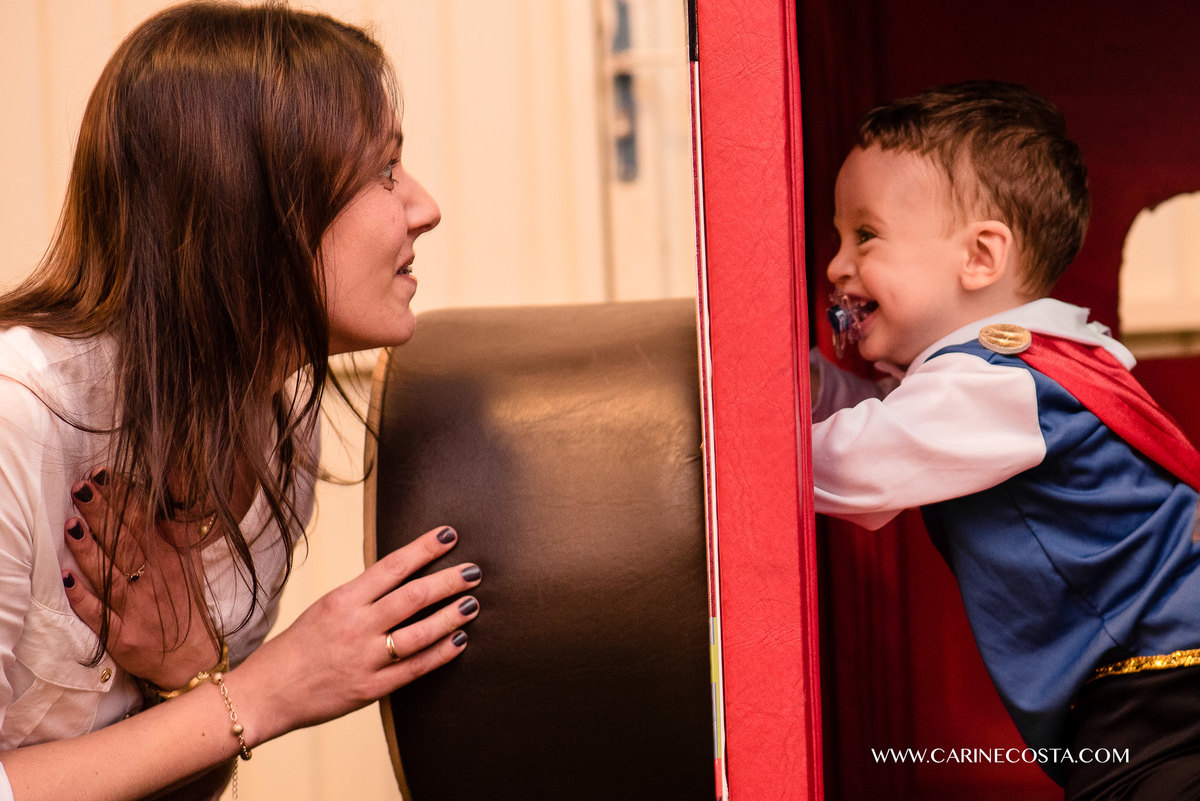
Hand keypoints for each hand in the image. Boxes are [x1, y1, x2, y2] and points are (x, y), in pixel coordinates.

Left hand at [62, 468, 220, 688]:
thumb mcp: (189, 565)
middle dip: (103, 515)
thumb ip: (178, 532)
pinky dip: (83, 599)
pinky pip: (99, 616)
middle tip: (82, 489)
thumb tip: (170, 496)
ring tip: (72, 525)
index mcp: (167, 561)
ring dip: (90, 551)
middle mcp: (151, 581)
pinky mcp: (123, 636)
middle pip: (124, 544)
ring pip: (110, 575)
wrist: (190, 658)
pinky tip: (65, 580)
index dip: (124, 498)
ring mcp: (136, 609)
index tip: (105, 474)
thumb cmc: (183, 606)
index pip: (143, 523)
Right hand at [230, 525, 480, 742]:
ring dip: (451, 616)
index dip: (424, 549)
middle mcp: (355, 626)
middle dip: (448, 581)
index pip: (392, 566)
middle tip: (475, 570)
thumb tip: (406, 575)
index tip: (449, 535)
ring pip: (419, 634)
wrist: (266, 694)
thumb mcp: (325, 608)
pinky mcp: (371, 689)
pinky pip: (414, 669)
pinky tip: (460, 640)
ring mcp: (364, 659)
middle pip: (412, 597)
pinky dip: (441, 653)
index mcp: (342, 600)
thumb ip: (363, 595)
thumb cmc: (299, 647)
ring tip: (473, 603)